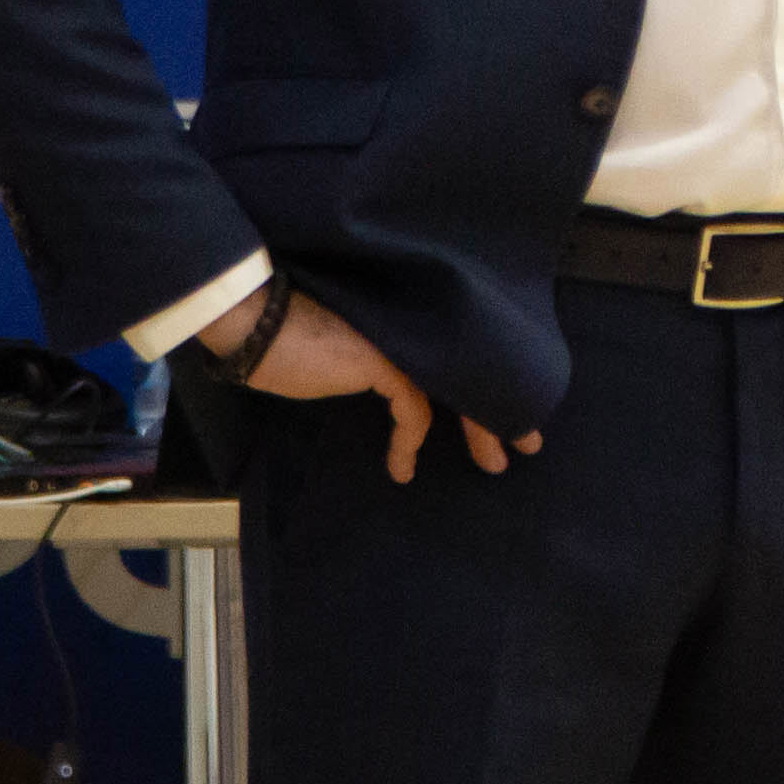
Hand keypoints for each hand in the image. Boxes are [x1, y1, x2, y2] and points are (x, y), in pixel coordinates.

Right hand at [242, 292, 534, 483]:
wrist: (253, 321)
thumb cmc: (286, 338)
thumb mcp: (345, 351)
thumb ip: (383, 361)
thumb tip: (405, 390)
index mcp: (410, 315)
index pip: (462, 349)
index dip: (487, 382)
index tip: (507, 412)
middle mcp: (415, 320)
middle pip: (475, 367)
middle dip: (505, 407)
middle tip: (530, 443)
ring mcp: (402, 335)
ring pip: (459, 386)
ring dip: (482, 428)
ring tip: (494, 462)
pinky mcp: (385, 358)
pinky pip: (414, 410)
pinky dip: (410, 440)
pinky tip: (401, 468)